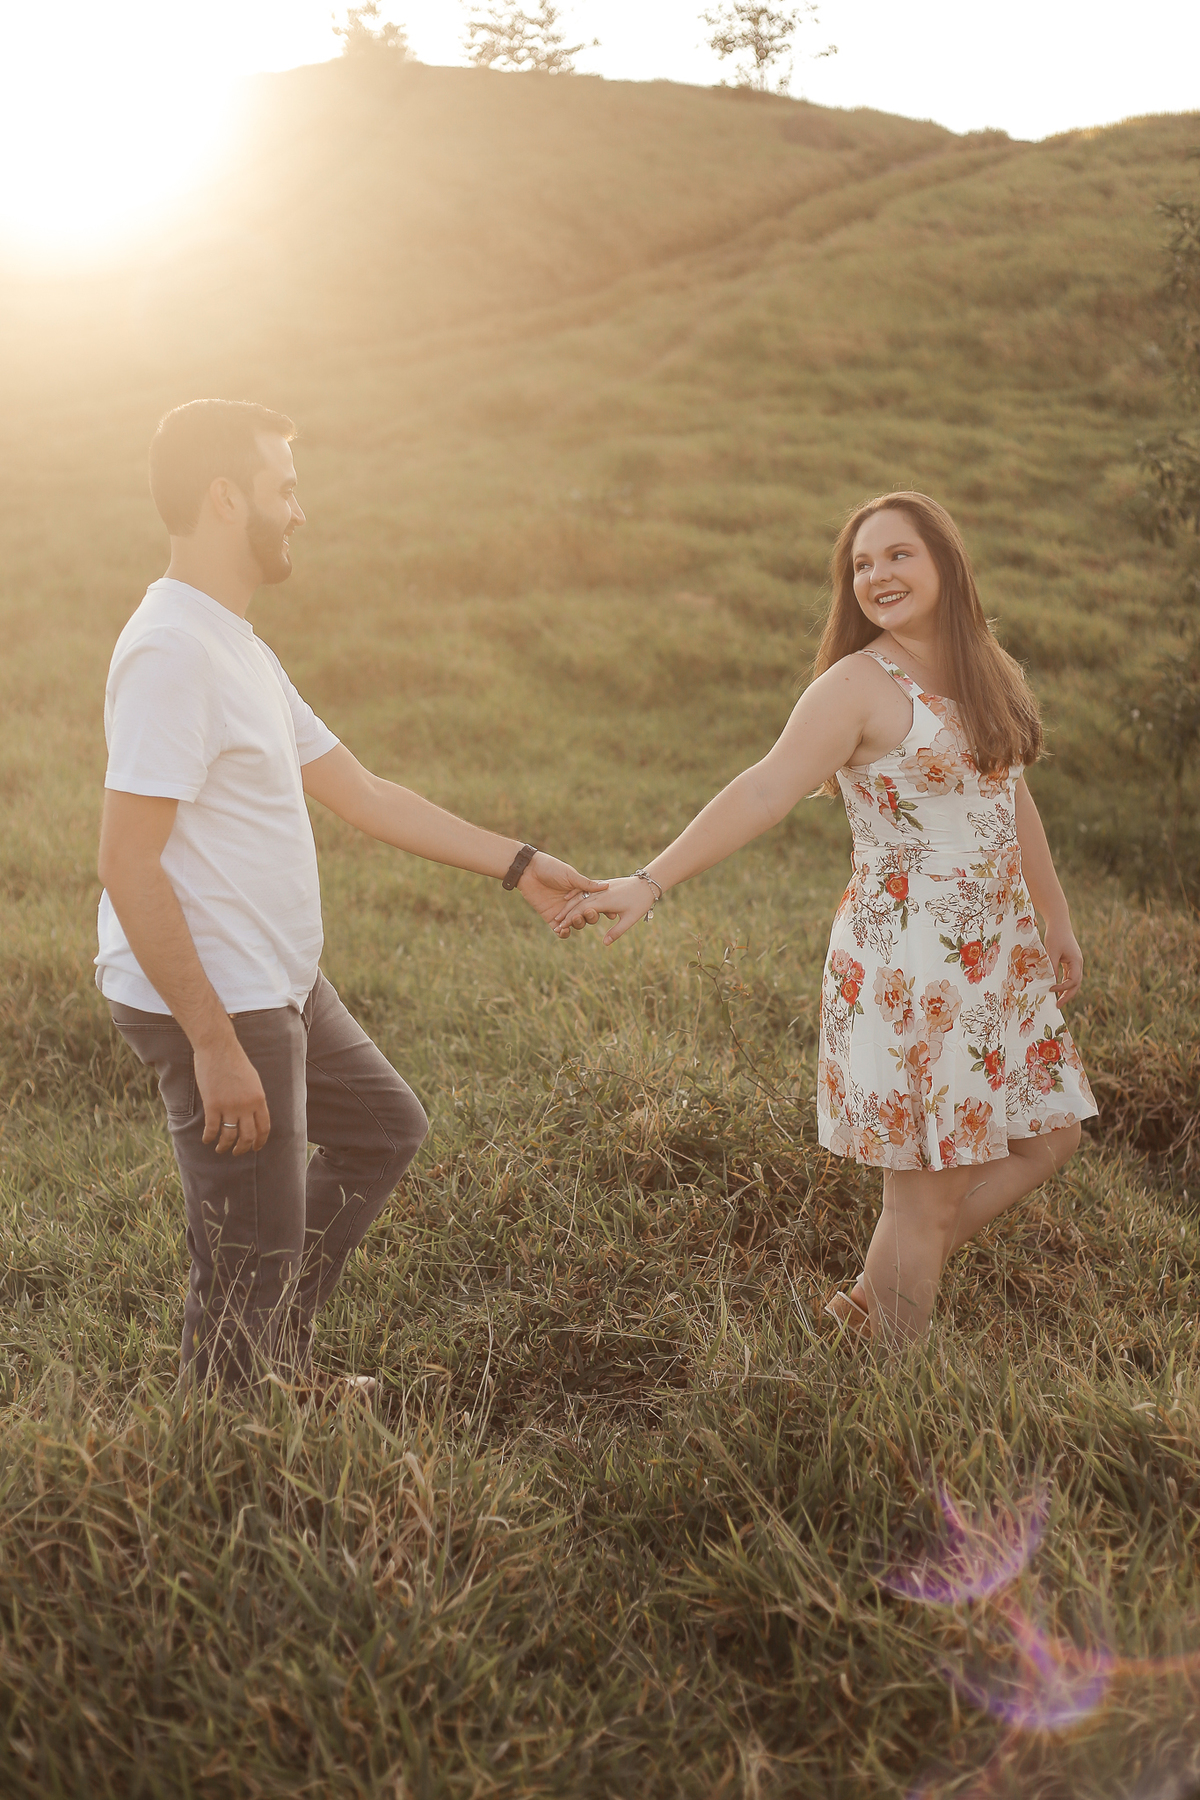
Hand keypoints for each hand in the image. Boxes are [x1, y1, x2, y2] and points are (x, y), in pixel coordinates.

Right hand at [197, 1033, 271, 1154]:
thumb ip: (254, 1098)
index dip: (260, 1141)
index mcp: (259, 1099)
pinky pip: (212, 1129)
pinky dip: (209, 1137)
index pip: (264, 1128)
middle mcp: (246, 1106)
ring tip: (221, 1149)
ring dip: (225, 1146)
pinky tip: (207, 1139)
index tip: (255, 1148)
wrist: (218, 1048)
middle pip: (248, 1136)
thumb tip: (253, 1114)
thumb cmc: (235, 1061)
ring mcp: (229, 1106)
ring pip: (229, 1136)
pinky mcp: (212, 1105)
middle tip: (237, 1152)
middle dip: (243, 1148)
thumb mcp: (253, 1080)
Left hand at [517, 852, 607, 937]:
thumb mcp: (570, 875)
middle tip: (588, 912)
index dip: (604, 909)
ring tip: (574, 919)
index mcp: (581, 892)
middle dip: (590, 916)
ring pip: (576, 924)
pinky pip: (561, 930)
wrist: (528, 871)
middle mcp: (574, 904)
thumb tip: (607, 886)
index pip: (596, 904)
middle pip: (587, 916)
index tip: (610, 914)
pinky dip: (564, 933)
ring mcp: (563, 912)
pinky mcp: (551, 918)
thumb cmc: (550, 868)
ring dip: (577, 924)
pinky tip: (563, 930)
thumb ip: (587, 884)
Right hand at [555, 874, 655, 944]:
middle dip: (565, 914)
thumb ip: (617, 931)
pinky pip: (585, 889)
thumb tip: (605, 943)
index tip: (560, 928)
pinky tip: (568, 898)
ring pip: (579, 895)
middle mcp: (599, 893)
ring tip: (559, 913)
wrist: (647, 884)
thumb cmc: (640, 902)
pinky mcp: (602, 885)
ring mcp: (600, 888)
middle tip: (555, 923)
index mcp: (604, 901)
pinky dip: (575, 894)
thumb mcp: (630, 919)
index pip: (581, 911)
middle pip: (577, 903)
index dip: (570, 919)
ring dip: (568, 904)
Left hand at [1044, 919, 1082, 1003]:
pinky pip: (1069, 975)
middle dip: (1068, 996)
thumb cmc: (1055, 936)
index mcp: (1076, 962)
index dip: (1062, 987)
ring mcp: (1075, 962)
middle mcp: (1078, 964)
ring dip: (1066, 991)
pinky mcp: (1069, 960)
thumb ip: (1051, 967)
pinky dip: (1063, 983)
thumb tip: (1049, 983)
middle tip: (1057, 1006)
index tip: (1049, 989)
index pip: (1073, 981)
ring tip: (1057, 1001)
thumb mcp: (1051, 952)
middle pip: (1076, 984)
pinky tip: (1055, 988)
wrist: (1059, 923)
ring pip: (1073, 981)